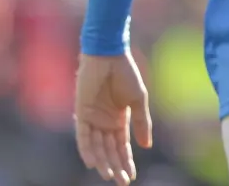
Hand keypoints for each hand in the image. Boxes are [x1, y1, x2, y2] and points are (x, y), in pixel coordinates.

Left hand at [74, 52, 152, 183]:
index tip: (131, 177)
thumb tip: (147, 146)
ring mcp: (93, 119)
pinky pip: (83, 136)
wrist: (109, 56)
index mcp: (120, 119)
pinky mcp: (82, 113)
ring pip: (97, 147)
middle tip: (121, 181)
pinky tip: (94, 163)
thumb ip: (142, 122)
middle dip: (116, 166)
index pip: (122, 146)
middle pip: (109, 150)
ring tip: (109, 176)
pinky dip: (87, 150)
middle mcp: (105, 122)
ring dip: (103, 162)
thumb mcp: (138, 100)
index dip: (127, 162)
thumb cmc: (126, 74)